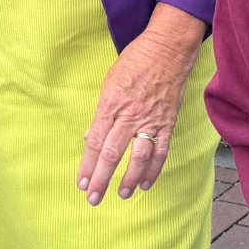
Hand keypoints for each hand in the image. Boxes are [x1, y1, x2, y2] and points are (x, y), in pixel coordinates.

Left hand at [77, 3, 202, 204]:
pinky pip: (161, 151)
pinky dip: (154, 170)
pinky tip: (146, 183)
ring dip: (129, 179)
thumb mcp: (109, 83)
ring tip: (122, 194)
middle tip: (93, 198)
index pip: (95, 142)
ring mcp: (150, 120)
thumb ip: (101, 113)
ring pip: (138, 157)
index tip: (81, 183)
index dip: (87, 165)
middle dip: (101, 179)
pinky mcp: (168, 123)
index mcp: (111, 105)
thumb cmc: (135, 62)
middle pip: (111, 154)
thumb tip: (90, 137)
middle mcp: (129, 115)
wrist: (167, 50)